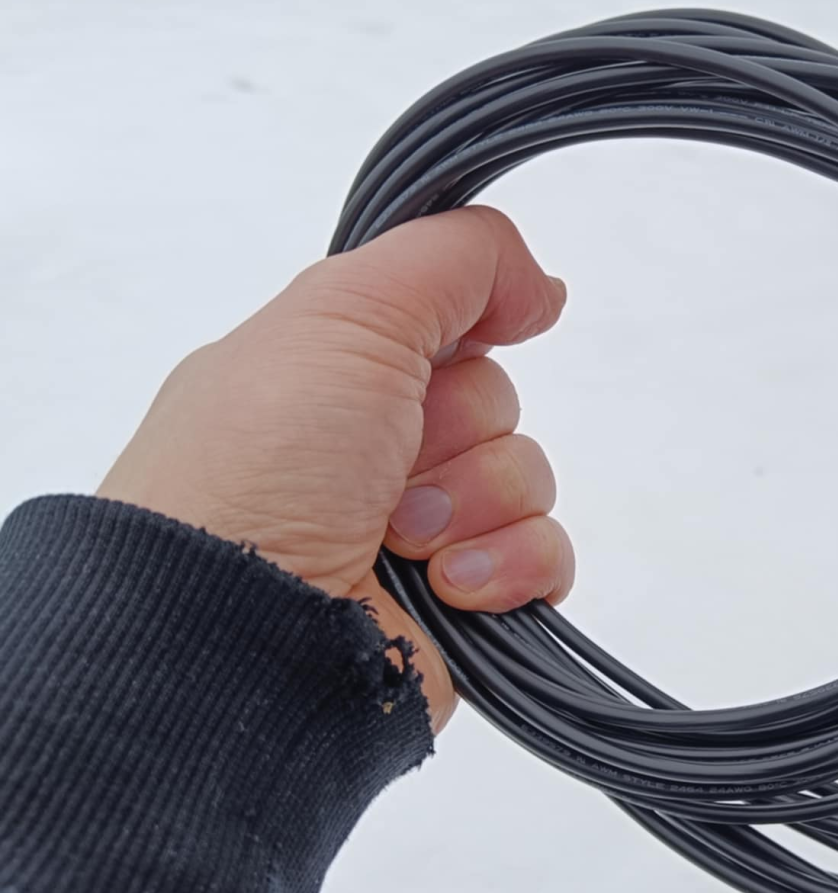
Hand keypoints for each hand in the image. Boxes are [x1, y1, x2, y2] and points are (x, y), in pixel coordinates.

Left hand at [98, 206, 573, 730]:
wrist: (238, 635)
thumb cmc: (257, 467)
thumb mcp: (343, 313)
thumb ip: (451, 257)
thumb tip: (539, 287)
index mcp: (328, 378)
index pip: (445, 324)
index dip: (465, 326)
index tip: (460, 339)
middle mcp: (371, 451)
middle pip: (494, 400)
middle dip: (460, 428)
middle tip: (392, 463)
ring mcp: (416, 535)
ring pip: (526, 479)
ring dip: (477, 501)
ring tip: (402, 539)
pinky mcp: (462, 608)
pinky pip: (545, 557)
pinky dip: (509, 565)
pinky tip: (448, 586)